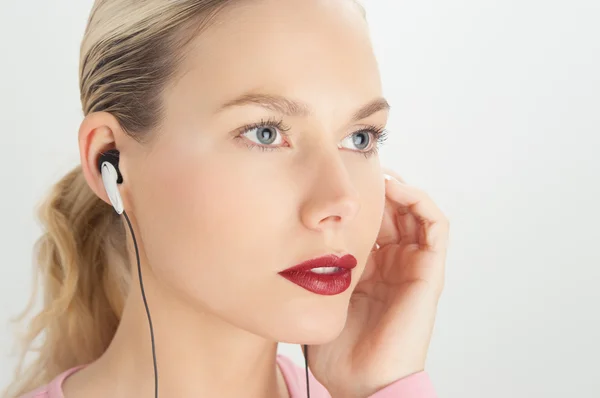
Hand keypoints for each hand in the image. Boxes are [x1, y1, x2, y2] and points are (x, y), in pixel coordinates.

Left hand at [306, 169, 448, 397]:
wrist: (360, 380)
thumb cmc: (336, 347)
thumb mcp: (317, 294)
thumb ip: (312, 266)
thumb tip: (286, 237)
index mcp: (370, 268)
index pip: (370, 221)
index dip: (357, 199)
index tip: (334, 182)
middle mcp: (393, 263)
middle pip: (392, 211)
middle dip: (375, 188)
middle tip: (355, 171)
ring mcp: (412, 266)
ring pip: (414, 212)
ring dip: (398, 189)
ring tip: (376, 176)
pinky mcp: (428, 272)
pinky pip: (435, 226)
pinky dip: (419, 202)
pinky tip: (394, 190)